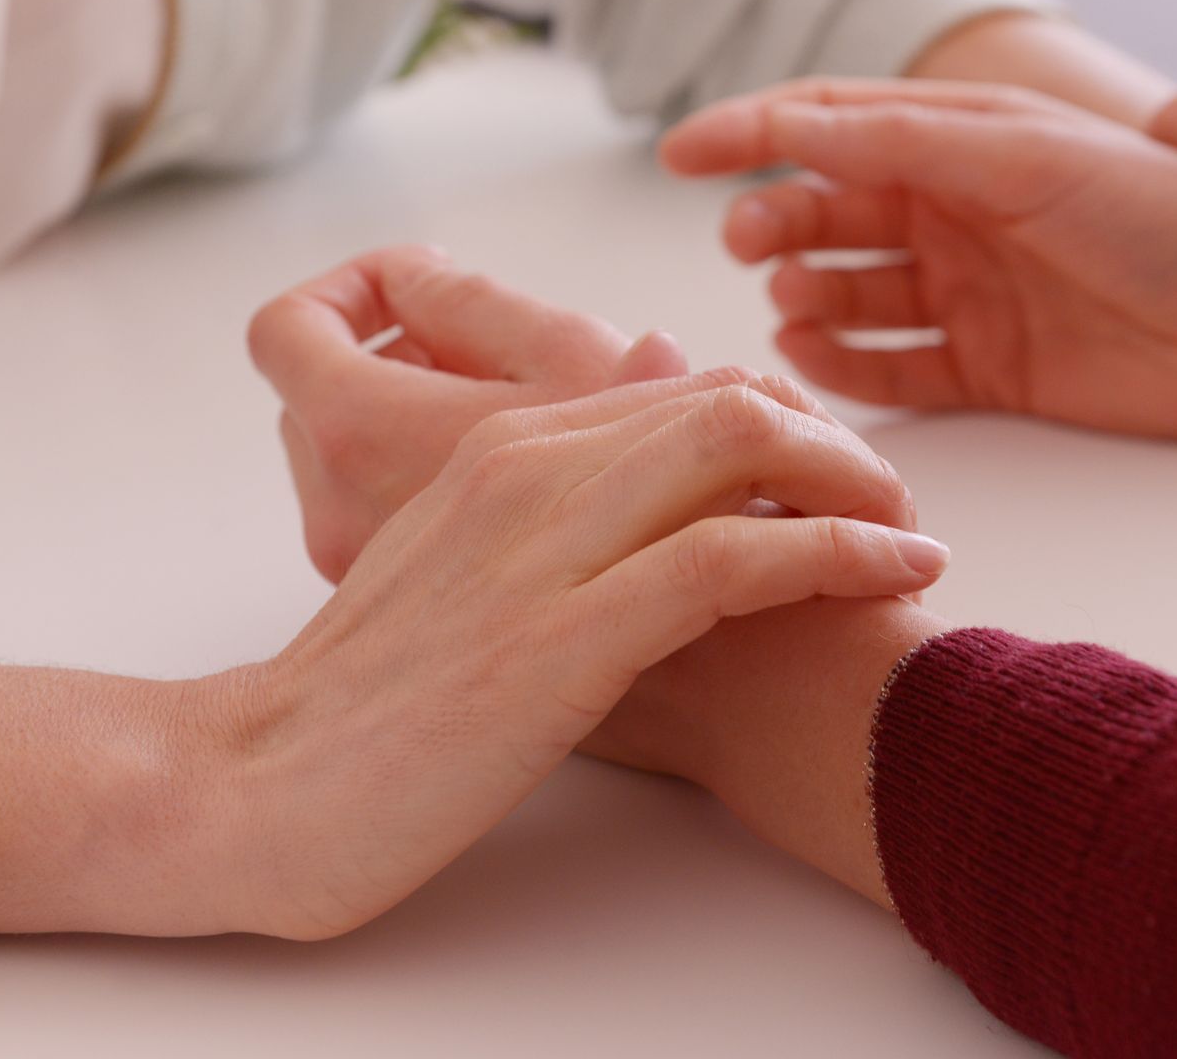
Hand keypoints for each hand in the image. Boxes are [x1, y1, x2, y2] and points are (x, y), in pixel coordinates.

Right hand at [195, 373, 946, 938]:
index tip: (841, 485)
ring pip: (743, 449)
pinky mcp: (563, 638)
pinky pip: (732, 557)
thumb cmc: (367, 697)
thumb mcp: (457, 577)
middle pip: (729, 399)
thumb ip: (543, 513)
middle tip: (896, 508)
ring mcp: (543, 548)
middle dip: (838, 445)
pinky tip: (895, 573)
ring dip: (858, 484)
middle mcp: (526, 470)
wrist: (259, 787)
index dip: (788, 425)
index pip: (687, 390)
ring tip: (917, 539)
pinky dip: (835, 551)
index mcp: (500, 448)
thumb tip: (645, 478)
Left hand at [249, 247, 687, 580]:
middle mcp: (336, 511)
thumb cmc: (646, 506)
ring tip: (528, 417)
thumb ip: (483, 307)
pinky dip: (438, 475)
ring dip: (425, 416)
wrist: (691, 676)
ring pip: (358, 457)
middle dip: (403, 353)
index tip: (435, 280)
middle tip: (494, 354)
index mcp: (362, 433)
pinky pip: (388, 510)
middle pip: (321, 392)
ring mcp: (362, 568)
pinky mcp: (407, 612)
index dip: (352, 285)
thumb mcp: (572, 362)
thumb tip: (428, 279)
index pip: (288, 329)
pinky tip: (536, 484)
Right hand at [661, 78, 1176, 457]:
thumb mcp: (1026, 156)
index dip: (751, 133)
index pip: (833, 125)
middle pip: (830, 214)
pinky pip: (894, 370)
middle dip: (776, 222)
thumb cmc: (1168, 211)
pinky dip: (848, 368)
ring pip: (851, 294)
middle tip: (748, 244)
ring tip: (790, 302)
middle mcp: (961, 215)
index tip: (678, 155)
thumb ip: (906, 145)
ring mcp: (973, 294)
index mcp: (966, 142)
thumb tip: (790, 129)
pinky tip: (817, 361)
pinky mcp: (993, 371)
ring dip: (807, 294)